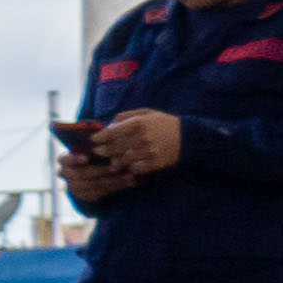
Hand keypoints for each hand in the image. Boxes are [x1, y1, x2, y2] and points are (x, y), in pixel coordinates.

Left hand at [58, 109, 183, 203]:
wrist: (189, 137)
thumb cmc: (164, 123)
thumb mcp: (147, 113)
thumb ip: (126, 117)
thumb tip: (108, 125)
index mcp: (139, 123)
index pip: (113, 132)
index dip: (100, 137)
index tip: (93, 140)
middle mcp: (143, 137)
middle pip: (115, 148)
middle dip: (103, 151)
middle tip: (97, 152)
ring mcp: (149, 151)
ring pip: (123, 160)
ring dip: (115, 162)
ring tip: (111, 161)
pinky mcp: (155, 163)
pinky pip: (135, 169)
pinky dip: (129, 169)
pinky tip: (127, 167)